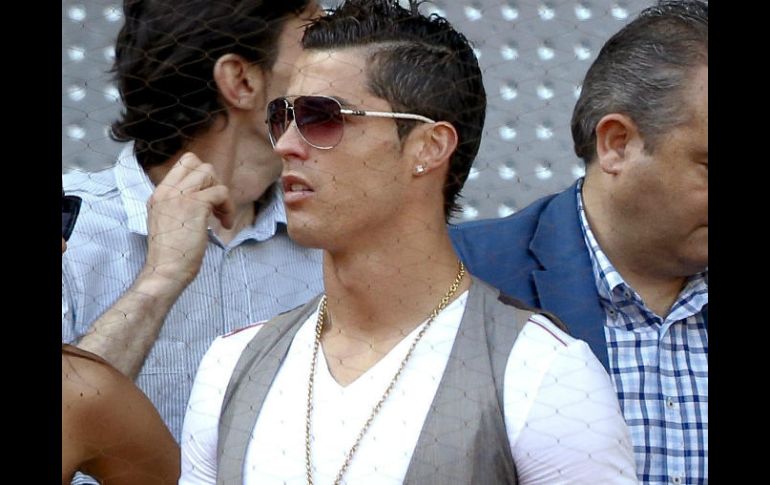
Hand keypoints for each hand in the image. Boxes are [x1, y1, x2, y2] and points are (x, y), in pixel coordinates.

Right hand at [143, 152, 235, 286]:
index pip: (182, 165)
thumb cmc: (170, 254)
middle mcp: (166, 191)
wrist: (166, 270)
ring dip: (221, 193)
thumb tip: (204, 198)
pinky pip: (221, 192)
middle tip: (214, 204)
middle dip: (211, 180)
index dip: (201, 177)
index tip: (206, 198)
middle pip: (195, 162)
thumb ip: (179, 206)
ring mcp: (179, 196)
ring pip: (209, 173)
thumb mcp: (168, 221)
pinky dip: (229, 208)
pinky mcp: (195, 205)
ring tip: (221, 215)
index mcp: (159, 194)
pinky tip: (226, 224)